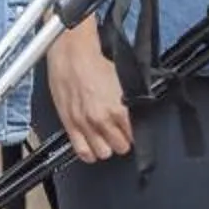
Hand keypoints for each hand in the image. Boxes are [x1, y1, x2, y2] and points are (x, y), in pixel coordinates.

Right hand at [46, 28, 133, 162]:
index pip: (134, 136)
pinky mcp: (70, 125)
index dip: (135, 134)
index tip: (133, 131)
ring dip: (106, 147)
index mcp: (119, 109)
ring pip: (103, 154)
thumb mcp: (123, 82)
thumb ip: (130, 103)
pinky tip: (93, 145)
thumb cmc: (95, 62)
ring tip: (106, 137)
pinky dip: (90, 152)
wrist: (72, 55)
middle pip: (121, 148)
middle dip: (123, 141)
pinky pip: (83, 152)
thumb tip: (137, 115)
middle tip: (120, 133)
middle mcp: (102, 120)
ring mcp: (85, 125)